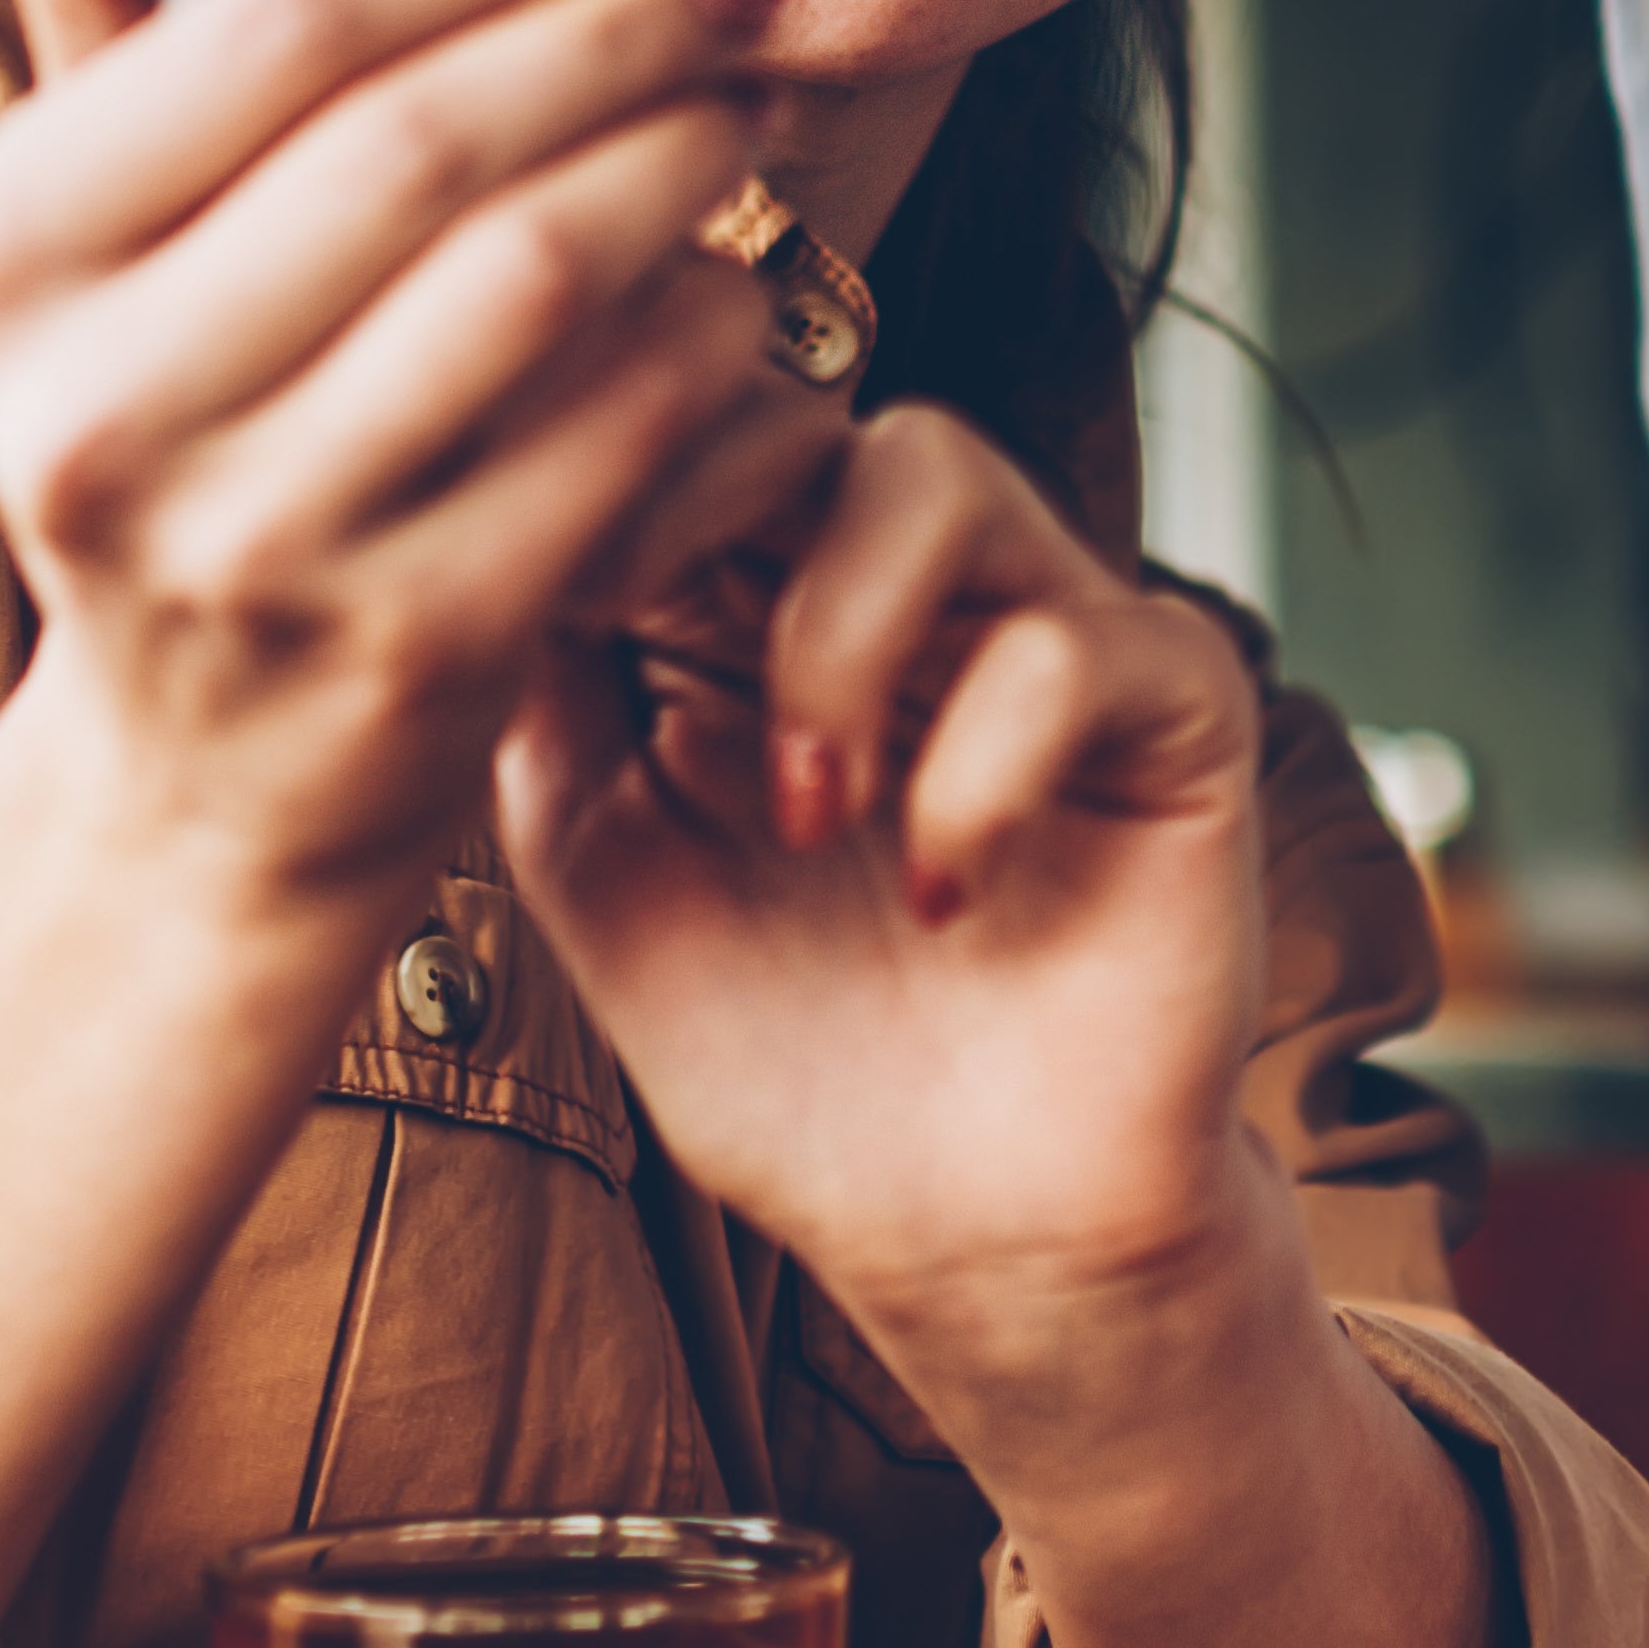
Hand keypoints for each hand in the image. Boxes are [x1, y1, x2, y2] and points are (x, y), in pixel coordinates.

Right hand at [0, 0, 834, 914]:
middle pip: (428, 141)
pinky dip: (711, 338)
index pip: (287, 20)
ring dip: (686, 166)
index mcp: (0, 254)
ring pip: (540, 280)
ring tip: (747, 110)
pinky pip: (622, 438)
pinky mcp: (408, 659)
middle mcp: (94, 413)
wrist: (203, 782)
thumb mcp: (99, 215)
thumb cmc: (180, 414)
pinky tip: (736, 287)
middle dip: (625, 34)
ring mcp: (250, 551)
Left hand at [496, 405, 1283, 1355]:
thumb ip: (541, 705)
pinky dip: (980, 765)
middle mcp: (907, 584)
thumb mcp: (602, 870)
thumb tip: (473, 543)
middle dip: (689, 493)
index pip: (678, 438)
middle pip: (797, 406)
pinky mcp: (1175, 703)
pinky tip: (938, 893)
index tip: (526, 575)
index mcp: (762, 600)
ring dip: (832, 627)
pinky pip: (1074, 644)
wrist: (965, 1241)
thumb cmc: (791, 1066)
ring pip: (934, 467)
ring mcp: (1046, 623)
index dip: (592, 468)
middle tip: (618, 610)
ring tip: (805, 805)